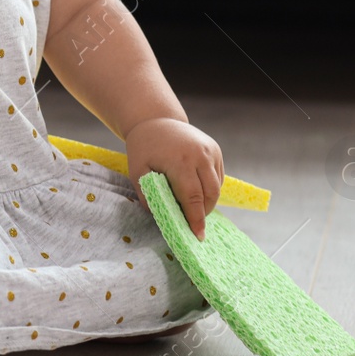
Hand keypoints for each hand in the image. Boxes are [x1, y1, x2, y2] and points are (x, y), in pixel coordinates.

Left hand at [125, 117, 223, 240]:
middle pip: (209, 194)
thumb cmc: (143, 148)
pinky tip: (196, 192)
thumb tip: (160, 218)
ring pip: (216, 187)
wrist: (155, 120)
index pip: (192, 197)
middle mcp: (200, 154)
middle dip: (203, 213)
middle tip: (193, 225)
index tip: (198, 236)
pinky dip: (209, 189)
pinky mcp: (215, 150)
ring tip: (193, 209)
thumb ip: (147, 196)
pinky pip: (217, 177)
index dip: (196, 218)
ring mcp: (211, 151)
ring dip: (208, 202)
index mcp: (180, 160)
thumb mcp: (137, 172)